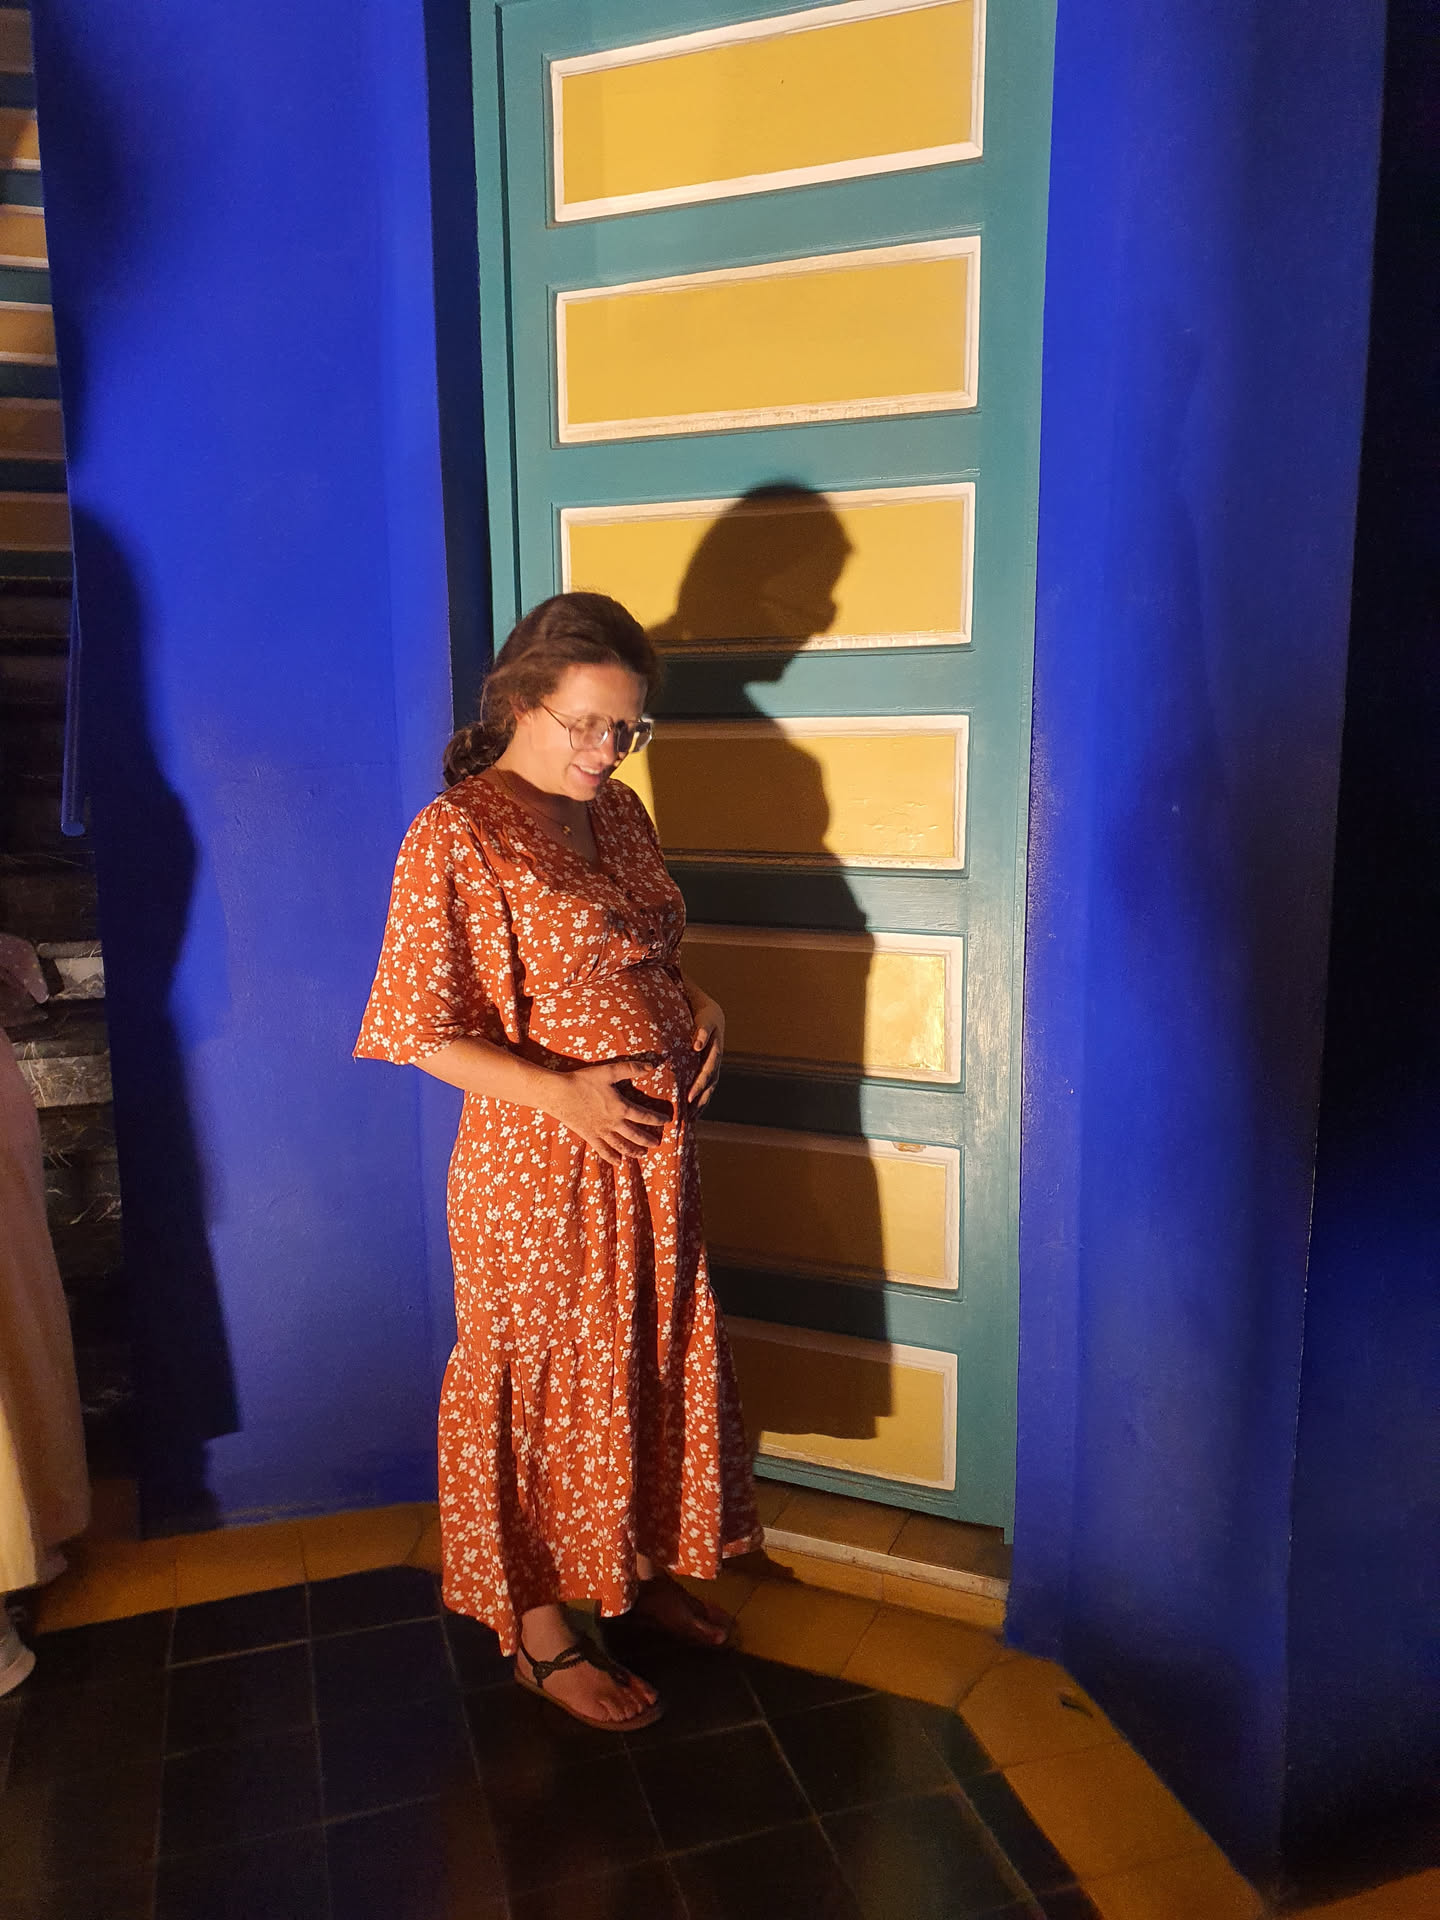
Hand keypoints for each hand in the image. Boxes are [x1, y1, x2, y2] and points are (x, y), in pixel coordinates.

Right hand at [549, 1059, 666, 1165]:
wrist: (558, 1093)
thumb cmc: (583, 1081)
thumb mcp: (609, 1071)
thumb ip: (631, 1068)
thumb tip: (651, 1066)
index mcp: (621, 1107)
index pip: (644, 1116)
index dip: (657, 1119)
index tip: (666, 1121)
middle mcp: (613, 1123)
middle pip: (636, 1134)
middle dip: (648, 1140)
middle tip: (657, 1144)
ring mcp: (601, 1131)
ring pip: (621, 1145)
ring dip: (633, 1151)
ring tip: (643, 1155)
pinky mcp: (589, 1135)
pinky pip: (603, 1149)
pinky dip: (612, 1156)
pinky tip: (618, 1162)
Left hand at [687, 993, 724, 1110]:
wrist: (712, 1014)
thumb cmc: (705, 1016)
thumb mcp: (705, 1019)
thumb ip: (702, 1031)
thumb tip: (696, 1046)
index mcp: (715, 1051)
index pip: (708, 1071)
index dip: (700, 1085)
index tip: (689, 1097)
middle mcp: (716, 1062)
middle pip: (710, 1085)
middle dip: (700, 1100)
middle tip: (687, 1114)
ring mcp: (713, 1067)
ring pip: (709, 1089)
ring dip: (701, 1104)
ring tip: (690, 1119)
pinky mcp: (708, 1070)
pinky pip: (706, 1088)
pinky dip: (701, 1101)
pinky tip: (692, 1114)